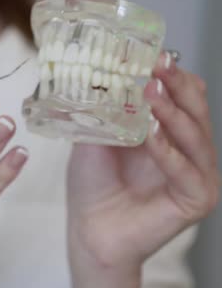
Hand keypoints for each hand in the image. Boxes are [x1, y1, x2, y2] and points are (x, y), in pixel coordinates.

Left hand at [67, 52, 219, 287]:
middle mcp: (189, 150)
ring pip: (195, 135)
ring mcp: (198, 174)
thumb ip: (107, 111)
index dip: (170, 75)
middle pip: (196, 108)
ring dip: (171, 112)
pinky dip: (166, 150)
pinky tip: (149, 134)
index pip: (184, 96)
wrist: (90, 231)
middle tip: (156, 67)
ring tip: (150, 93)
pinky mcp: (198, 198)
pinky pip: (186, 169)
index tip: (150, 56)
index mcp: (170, 133)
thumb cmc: (92, 186)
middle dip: (175, 85)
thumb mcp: (95, 139)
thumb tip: (107, 73)